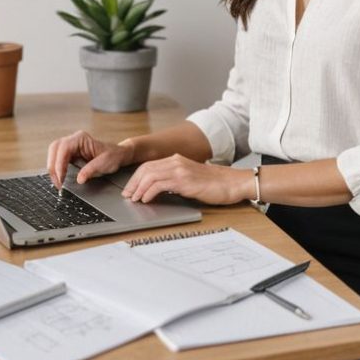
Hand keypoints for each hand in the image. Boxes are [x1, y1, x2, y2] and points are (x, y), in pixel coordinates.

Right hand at [47, 130, 133, 188]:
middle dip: (53, 166)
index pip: (64, 148)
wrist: (117, 155)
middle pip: (54, 149)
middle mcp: (74, 140)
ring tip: (58, 183)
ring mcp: (71, 146)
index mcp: (81, 138)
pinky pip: (57, 159)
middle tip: (58, 183)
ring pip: (53, 153)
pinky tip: (60, 178)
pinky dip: (56, 169)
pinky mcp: (70, 153)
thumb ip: (92, 170)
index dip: (59, 163)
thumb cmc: (113, 156)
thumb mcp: (105, 163)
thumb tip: (79, 179)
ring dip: (53, 168)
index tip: (61, 178)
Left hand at [122, 154, 252, 204]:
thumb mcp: (190, 180)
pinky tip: (146, 199)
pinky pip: (159, 184)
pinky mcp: (184, 180)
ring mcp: (180, 169)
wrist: (232, 183)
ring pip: (149, 175)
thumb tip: (157, 191)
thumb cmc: (214, 184)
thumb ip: (174, 181)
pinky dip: (149, 192)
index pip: (149, 165)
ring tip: (134, 199)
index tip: (130, 189)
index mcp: (176, 160)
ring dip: (138, 188)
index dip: (136, 178)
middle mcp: (176, 161)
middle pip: (145, 169)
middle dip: (133, 183)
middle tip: (127, 195)